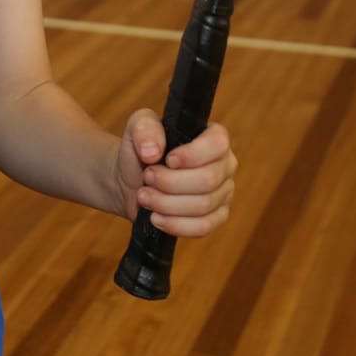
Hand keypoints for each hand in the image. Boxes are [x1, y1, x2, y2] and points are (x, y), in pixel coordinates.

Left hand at [113, 109, 235, 236]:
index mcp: (213, 136)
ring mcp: (223, 193)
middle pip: (208, 180)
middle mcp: (224, 164)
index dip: (192, 155)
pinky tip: (156, 217)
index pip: (217, 144)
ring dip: (167, 204)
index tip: (168, 160)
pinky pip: (204, 227)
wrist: (131, 180)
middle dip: (170, 182)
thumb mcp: (137, 127)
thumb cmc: (140, 150)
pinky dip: (176, 224)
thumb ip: (144, 129)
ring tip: (144, 197)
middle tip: (148, 178)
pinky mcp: (216, 218)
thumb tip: (152, 152)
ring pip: (204, 205)